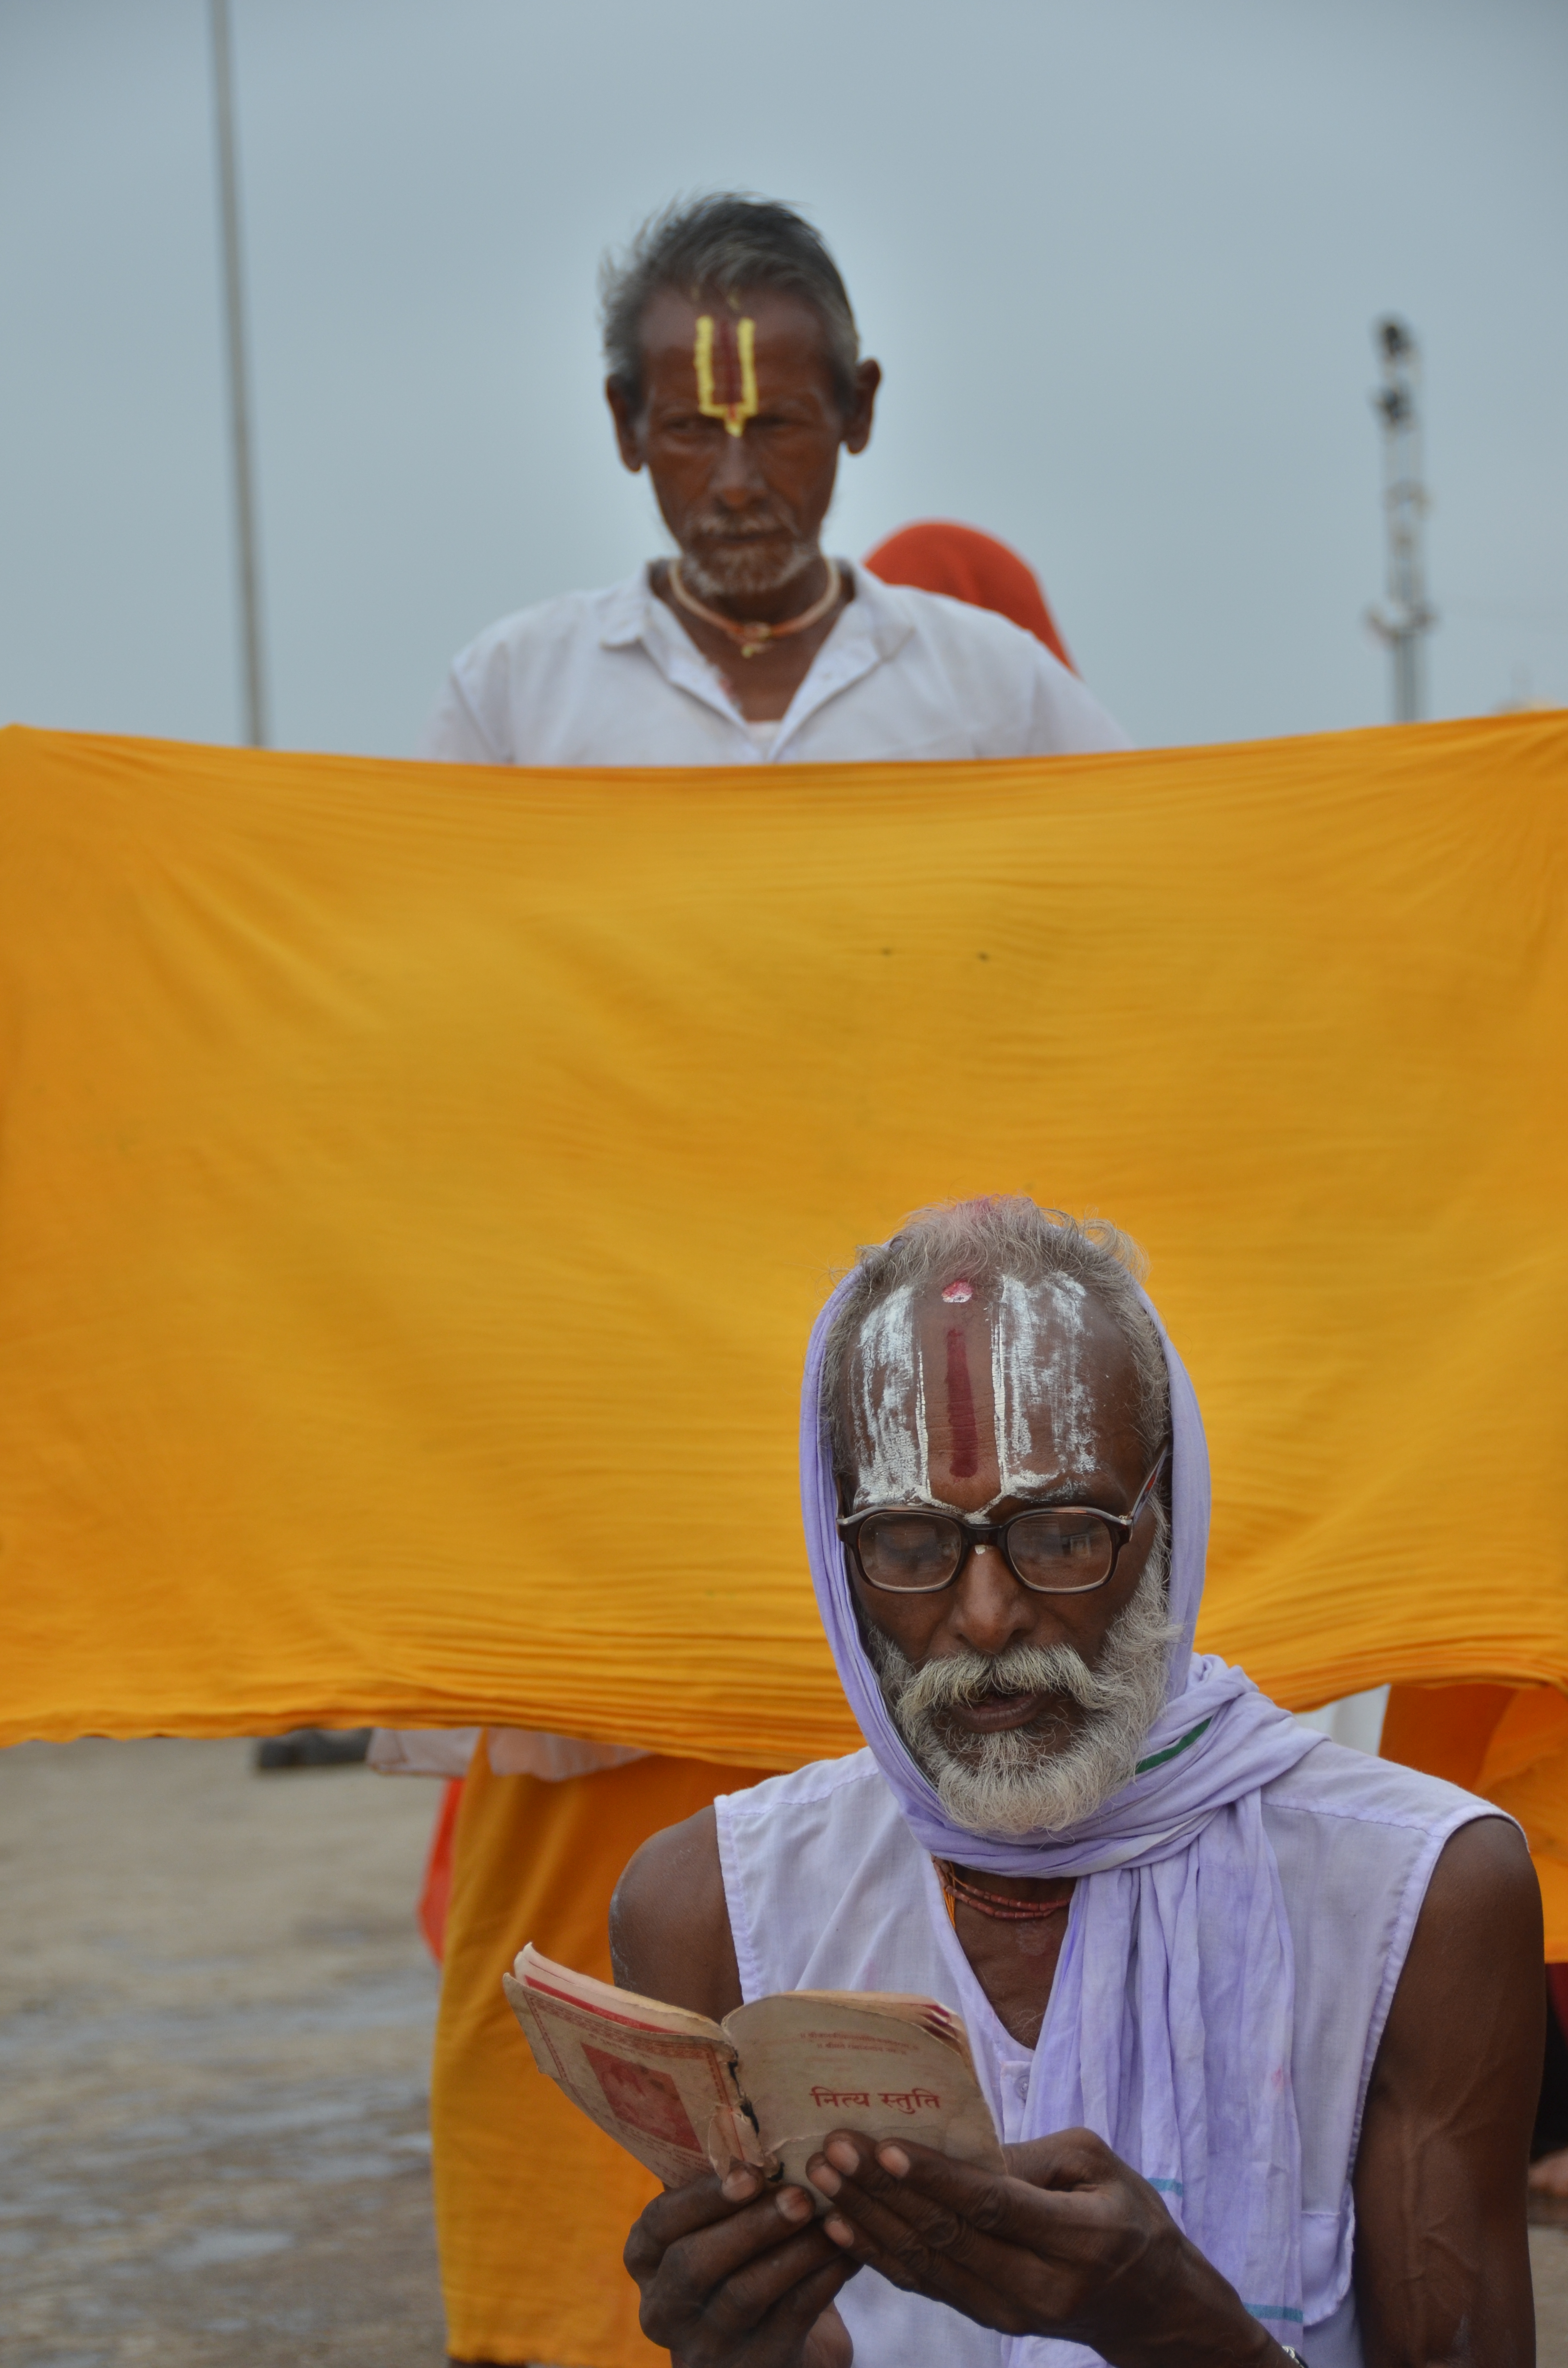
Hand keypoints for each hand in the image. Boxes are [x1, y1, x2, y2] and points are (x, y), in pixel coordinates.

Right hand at [624, 2165, 854, 2367]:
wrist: (765, 2344)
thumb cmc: (738, 2258)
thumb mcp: (714, 2226)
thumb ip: (723, 2185)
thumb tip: (756, 2121)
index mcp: (647, 2259)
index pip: (659, 2224)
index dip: (701, 2198)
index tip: (749, 2173)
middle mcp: (664, 2308)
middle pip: (695, 2266)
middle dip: (750, 2227)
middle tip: (800, 2197)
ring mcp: (706, 2346)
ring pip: (746, 2295)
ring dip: (794, 2252)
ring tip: (833, 2220)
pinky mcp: (755, 2366)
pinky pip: (790, 2319)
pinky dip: (823, 2280)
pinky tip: (849, 2252)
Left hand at [804, 2128, 1275, 2367]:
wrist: (1149, 2304)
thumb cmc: (1125, 2214)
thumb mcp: (1097, 2165)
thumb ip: (1030, 2157)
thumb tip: (959, 2146)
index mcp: (1077, 2238)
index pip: (991, 2206)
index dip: (933, 2178)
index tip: (882, 2144)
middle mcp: (1039, 2287)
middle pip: (946, 2238)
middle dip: (882, 2192)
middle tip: (832, 2147)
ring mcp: (1009, 2313)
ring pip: (926, 2266)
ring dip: (868, 2219)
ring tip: (822, 2176)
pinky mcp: (988, 2319)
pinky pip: (925, 2285)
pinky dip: (877, 2253)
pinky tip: (840, 2221)